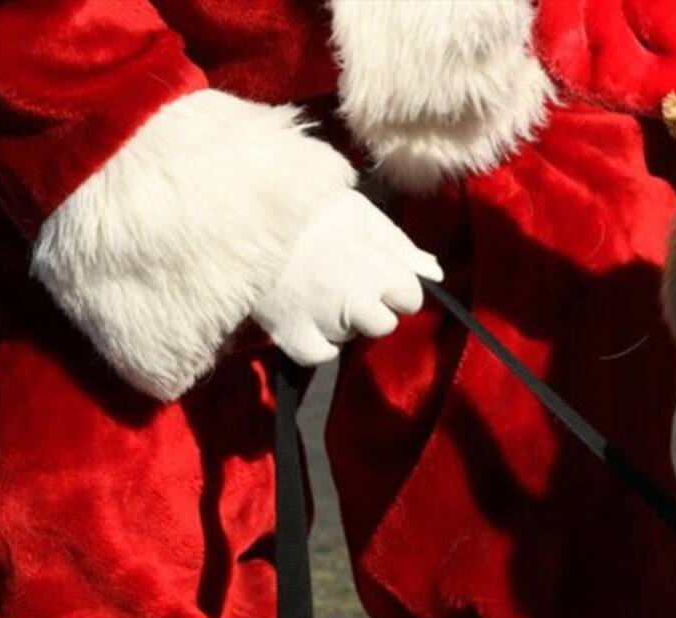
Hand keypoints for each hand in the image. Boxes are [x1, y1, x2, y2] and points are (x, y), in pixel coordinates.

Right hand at [251, 189, 441, 364]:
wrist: (240, 208)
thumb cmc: (306, 205)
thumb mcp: (361, 212)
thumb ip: (400, 246)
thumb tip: (435, 273)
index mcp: (378, 269)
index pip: (411, 298)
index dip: (395, 286)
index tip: (374, 270)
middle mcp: (356, 301)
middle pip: (383, 324)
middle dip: (370, 307)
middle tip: (340, 279)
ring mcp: (323, 321)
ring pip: (350, 337)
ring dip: (340, 320)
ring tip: (314, 286)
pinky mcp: (290, 334)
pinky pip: (319, 355)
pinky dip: (317, 342)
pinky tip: (308, 318)